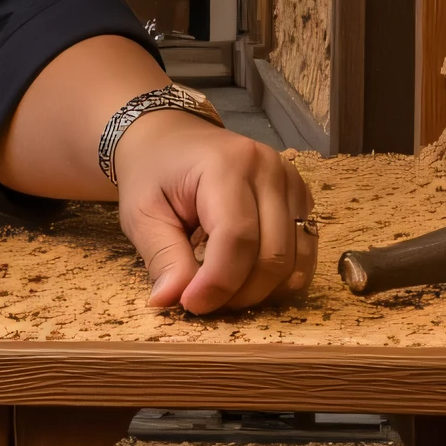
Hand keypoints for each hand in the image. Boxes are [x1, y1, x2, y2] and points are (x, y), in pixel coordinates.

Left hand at [112, 110, 315, 315]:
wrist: (172, 140)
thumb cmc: (154, 174)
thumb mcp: (141, 214)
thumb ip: (162, 257)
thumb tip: (171, 301)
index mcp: (227, 165)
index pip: (238, 237)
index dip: (218, 283)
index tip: (191, 305)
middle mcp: (270, 170)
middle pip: (273, 255)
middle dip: (239, 293)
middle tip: (204, 301)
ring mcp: (293, 183)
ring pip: (294, 261)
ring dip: (261, 291)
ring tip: (223, 291)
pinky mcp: (302, 198)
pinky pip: (304, 252)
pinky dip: (278, 277)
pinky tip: (246, 277)